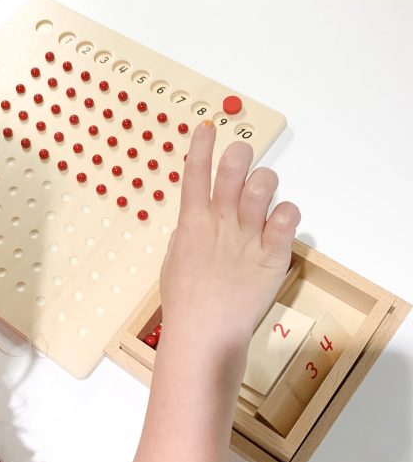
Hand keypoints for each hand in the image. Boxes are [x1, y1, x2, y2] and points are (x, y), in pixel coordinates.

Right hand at [159, 122, 299, 342]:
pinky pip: (286, 220)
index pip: (194, 175)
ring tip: (262, 188)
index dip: (200, 147)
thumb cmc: (185, 303)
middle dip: (237, 155)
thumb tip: (195, 220)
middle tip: (242, 153)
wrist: (204, 334)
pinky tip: (283, 216)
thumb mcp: (174, 262)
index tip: (207, 127)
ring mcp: (247, 237)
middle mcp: (220, 224)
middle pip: (230, 172)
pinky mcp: (272, 255)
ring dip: (263, 181)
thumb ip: (187, 236)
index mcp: (191, 224)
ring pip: (261, 188)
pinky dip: (287, 212)